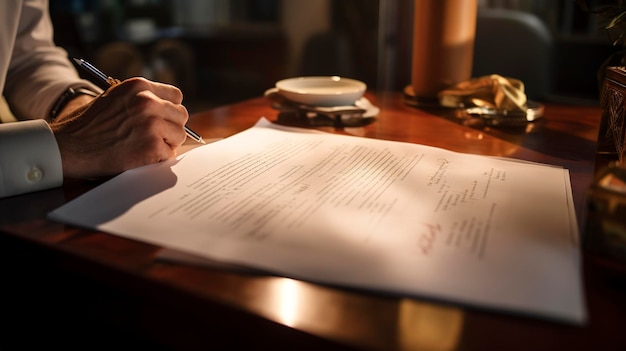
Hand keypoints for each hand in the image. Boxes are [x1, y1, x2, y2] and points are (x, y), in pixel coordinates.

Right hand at [50, 77, 188, 178]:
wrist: (68, 146)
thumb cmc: (88, 125)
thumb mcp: (114, 98)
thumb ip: (140, 99)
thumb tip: (166, 109)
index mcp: (139, 86)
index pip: (176, 96)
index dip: (169, 110)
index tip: (162, 120)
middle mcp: (147, 101)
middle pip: (181, 115)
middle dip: (171, 128)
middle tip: (154, 137)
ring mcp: (151, 124)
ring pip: (179, 135)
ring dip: (166, 144)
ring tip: (144, 147)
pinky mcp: (151, 146)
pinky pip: (169, 154)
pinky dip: (158, 159)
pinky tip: (139, 157)